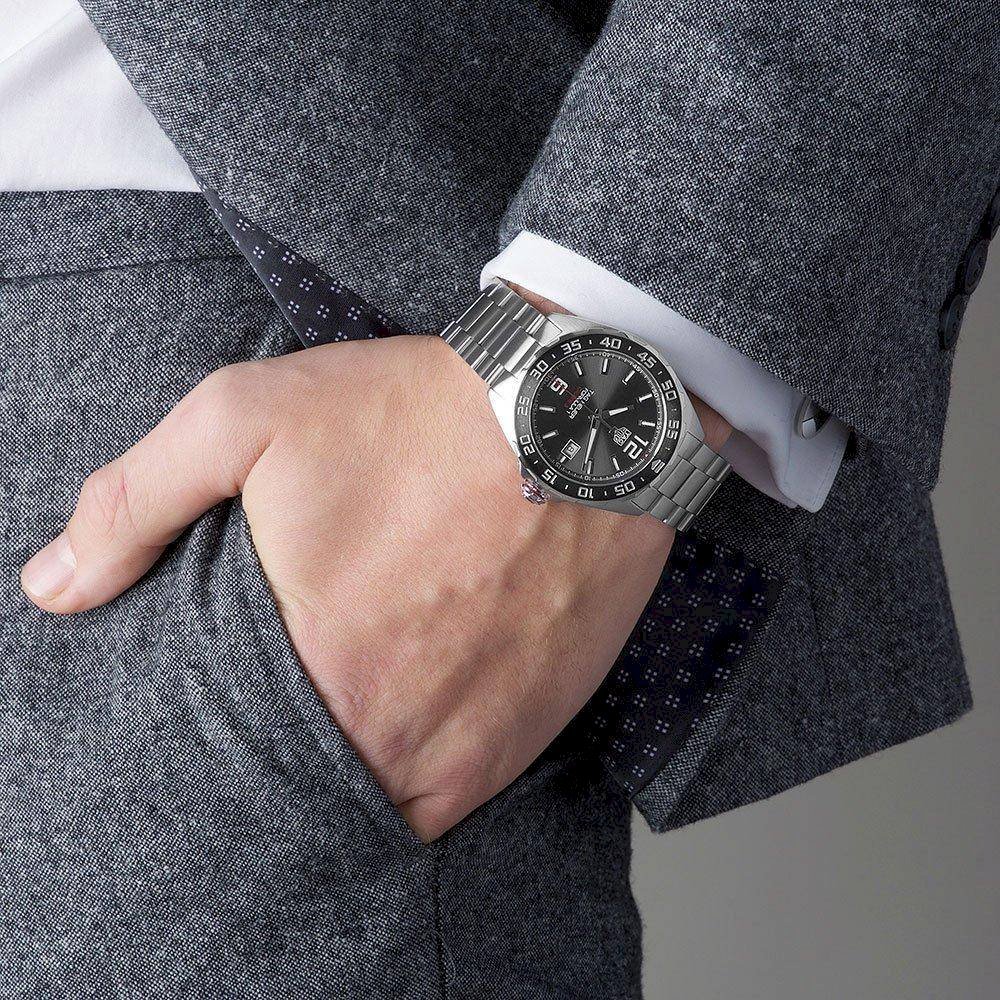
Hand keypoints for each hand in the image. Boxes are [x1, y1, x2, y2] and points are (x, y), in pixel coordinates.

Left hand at [21, 291, 729, 840]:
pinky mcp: (532, 732)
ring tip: (349, 711)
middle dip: (290, 750)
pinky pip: (452, 797)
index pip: (232, 756)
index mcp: (316, 665)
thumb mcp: (248, 417)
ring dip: (355, 770)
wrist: (581, 415)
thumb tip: (52, 587)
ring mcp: (473, 739)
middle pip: (311, 783)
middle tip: (297, 694)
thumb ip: (137, 503)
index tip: (230, 703)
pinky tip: (410, 713)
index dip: (223, 737)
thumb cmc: (417, 413)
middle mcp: (396, 726)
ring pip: (382, 802)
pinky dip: (419, 774)